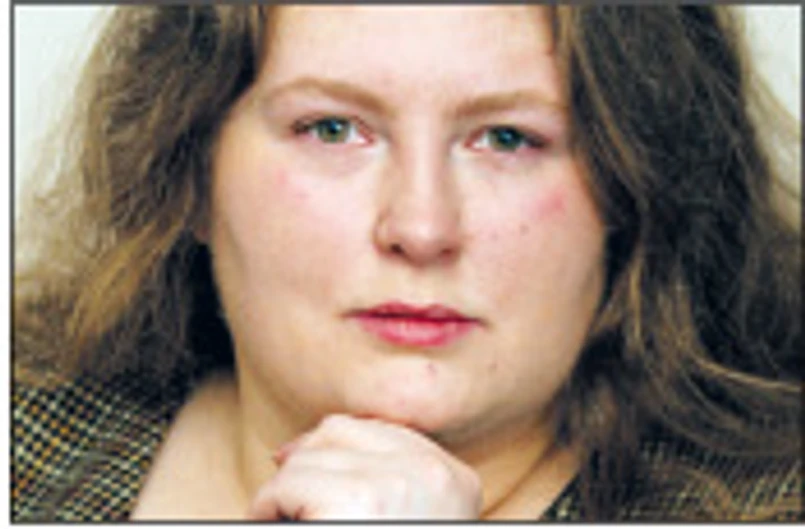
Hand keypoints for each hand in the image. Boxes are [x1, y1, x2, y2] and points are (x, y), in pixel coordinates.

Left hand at [247, 414, 482, 519]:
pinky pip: (289, 483)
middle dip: (306, 462)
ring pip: (309, 455)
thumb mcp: (407, 518)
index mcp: (455, 480)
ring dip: (285, 490)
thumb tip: (296, 447)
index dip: (332, 447)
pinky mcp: (359, 502)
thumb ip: (380, 480)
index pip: (381, 431)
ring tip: (285, 521)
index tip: (304, 474)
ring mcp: (399, 484)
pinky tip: (274, 523)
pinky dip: (268, 506)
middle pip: (340, 431)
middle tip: (288, 504)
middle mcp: (433, 473)